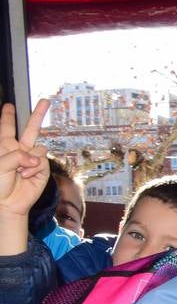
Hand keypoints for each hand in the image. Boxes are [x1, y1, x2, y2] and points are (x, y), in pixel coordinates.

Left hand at [0, 100, 51, 217]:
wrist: (8, 202)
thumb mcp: (0, 165)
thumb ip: (15, 155)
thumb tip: (35, 158)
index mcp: (5, 146)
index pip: (6, 127)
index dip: (7, 116)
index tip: (9, 106)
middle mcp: (20, 150)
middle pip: (30, 128)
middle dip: (38, 114)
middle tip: (46, 100)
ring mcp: (32, 159)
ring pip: (38, 148)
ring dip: (29, 161)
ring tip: (21, 173)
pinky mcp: (42, 169)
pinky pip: (41, 161)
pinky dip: (34, 169)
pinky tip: (27, 177)